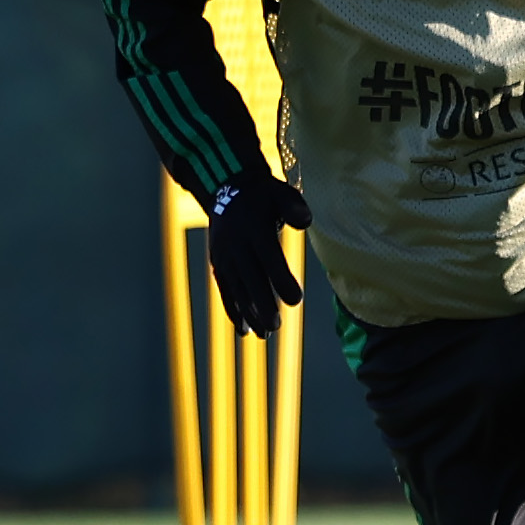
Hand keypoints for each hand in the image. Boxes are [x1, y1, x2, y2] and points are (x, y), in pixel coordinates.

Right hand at [205, 171, 310, 336]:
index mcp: (254, 229)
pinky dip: (232, 310)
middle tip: (276, 327)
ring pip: (236, 289)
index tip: (295, 300)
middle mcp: (236, 245)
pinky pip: (225, 290)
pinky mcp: (218, 264)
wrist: (226, 189)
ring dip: (249, 313)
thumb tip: (306, 221)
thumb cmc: (263, 195)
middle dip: (262, 304)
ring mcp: (224, 256)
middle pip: (250, 279)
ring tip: (265, 335)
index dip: (280, 279)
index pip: (268, 257)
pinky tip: (244, 329)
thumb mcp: (280, 192)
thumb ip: (293, 206)